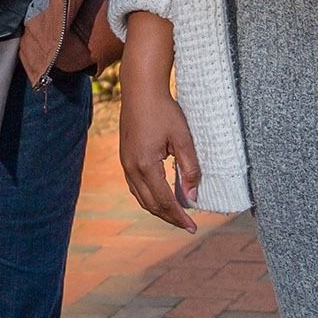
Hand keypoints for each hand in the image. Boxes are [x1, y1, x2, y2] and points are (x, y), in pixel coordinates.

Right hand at [118, 77, 199, 232]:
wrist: (140, 89)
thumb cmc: (164, 110)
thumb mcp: (183, 138)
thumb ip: (189, 168)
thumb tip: (192, 196)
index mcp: (146, 165)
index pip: (165, 201)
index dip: (180, 217)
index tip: (193, 227)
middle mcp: (131, 168)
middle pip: (151, 204)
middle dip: (170, 217)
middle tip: (188, 225)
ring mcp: (125, 163)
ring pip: (141, 198)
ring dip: (159, 209)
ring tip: (176, 214)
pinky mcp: (124, 158)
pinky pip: (135, 187)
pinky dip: (149, 197)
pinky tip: (160, 196)